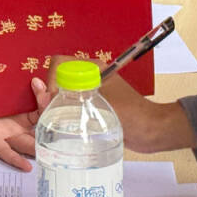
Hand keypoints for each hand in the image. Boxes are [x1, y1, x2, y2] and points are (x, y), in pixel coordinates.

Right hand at [30, 72, 194, 154]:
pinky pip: (68, 107)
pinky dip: (61, 116)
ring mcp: (89, 93)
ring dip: (53, 107)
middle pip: (57, 80)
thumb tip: (45, 94)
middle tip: (50, 114)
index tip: (54, 100)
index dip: (51, 81)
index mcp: (93, 68)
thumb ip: (73, 98)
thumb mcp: (101, 102)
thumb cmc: (133, 114)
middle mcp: (89, 78)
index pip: (59, 64)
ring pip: (60, 95)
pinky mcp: (91, 108)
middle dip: (49, 96)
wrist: (151, 132)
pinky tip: (62, 127)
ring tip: (55, 122)